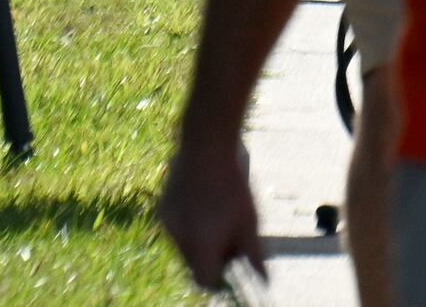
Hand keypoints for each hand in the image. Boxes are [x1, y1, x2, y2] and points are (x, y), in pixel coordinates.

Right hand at [154, 133, 265, 292]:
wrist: (205, 144)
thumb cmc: (233, 183)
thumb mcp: (250, 220)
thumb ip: (254, 253)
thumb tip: (264, 280)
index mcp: (199, 248)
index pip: (205, 280)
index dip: (220, 275)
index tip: (234, 261)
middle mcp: (177, 240)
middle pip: (194, 263)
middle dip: (212, 255)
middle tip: (232, 233)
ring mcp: (167, 223)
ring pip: (184, 243)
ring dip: (201, 238)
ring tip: (221, 211)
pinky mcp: (162, 207)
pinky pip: (177, 225)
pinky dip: (191, 222)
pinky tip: (207, 200)